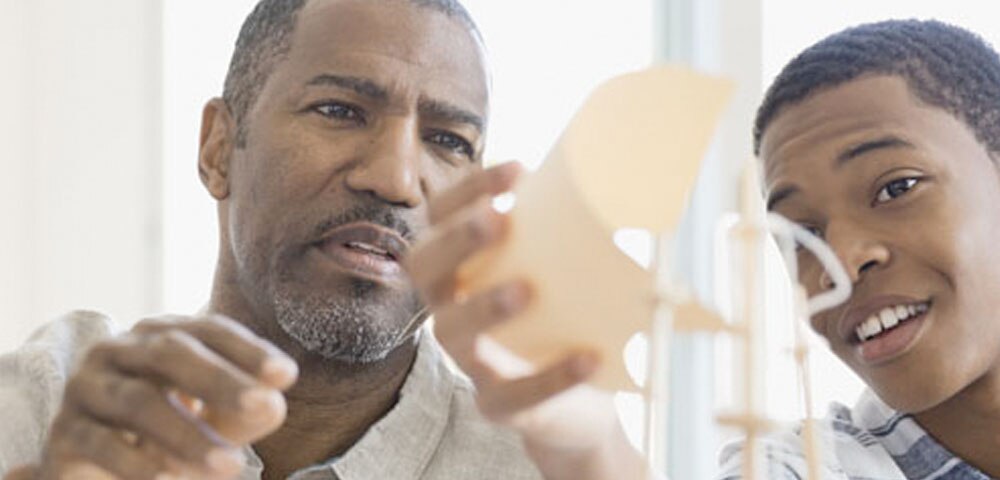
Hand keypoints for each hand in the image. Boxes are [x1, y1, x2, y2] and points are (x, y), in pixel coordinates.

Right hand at [24, 314, 297, 479]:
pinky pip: (100, 444)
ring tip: (231, 466)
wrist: (97, 466)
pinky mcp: (64, 435)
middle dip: (221, 380)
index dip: (248, 350)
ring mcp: (86, 389)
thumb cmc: (170, 431)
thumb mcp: (216, 417)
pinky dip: (137, 463)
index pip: (209, 330)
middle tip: (265, 406)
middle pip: (171, 353)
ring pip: (138, 402)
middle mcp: (118, 350)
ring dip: (188, 434)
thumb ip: (246, 409)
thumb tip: (272, 405)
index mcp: (161, 334)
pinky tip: (169, 479)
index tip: (286, 376)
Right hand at [404, 163, 652, 479]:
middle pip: (424, 266)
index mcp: (459, 267)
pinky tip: (588, 358)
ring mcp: (468, 359)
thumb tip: (633, 185)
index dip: (467, 190)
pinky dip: (550, 377)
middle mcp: (449, 308)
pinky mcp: (497, 406)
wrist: (577, 405)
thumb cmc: (561, 321)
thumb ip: (572, 237)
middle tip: (498, 220)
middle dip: (457, 239)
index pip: (439, 217)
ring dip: (484, 306)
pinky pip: (512, 396)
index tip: (518, 171)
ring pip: (452, 331)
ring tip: (525, 289)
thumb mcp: (560, 274)